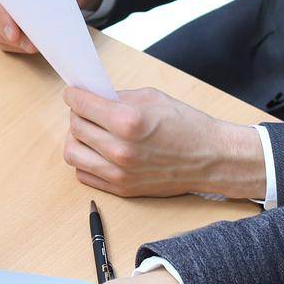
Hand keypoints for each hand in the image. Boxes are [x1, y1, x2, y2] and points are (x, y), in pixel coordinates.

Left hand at [63, 86, 264, 199]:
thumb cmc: (187, 126)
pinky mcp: (122, 189)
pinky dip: (85, 161)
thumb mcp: (151, 98)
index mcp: (127, 121)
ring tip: (90, 132)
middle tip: (85, 111)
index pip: (81, 105)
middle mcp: (120, 149)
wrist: (212, 159)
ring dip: (77, 139)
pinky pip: (84, 174)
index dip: (73, 95)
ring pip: (73, 153)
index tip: (72, 94)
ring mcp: (119, 173)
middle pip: (75, 128)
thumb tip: (92, 97)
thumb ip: (117, 98)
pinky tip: (97, 151)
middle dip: (77, 114)